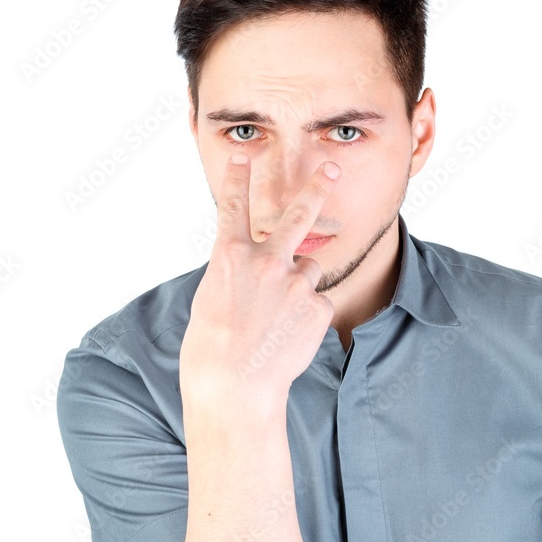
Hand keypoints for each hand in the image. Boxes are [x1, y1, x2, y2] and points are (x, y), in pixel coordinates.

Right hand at [180, 152, 340, 408]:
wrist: (235, 385)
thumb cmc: (211, 348)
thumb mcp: (212, 298)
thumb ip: (235, 273)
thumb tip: (253, 264)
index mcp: (230, 256)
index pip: (234, 206)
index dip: (238, 178)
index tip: (244, 156)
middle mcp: (266, 261)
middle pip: (297, 214)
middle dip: (315, 187)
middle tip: (330, 167)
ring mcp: (295, 283)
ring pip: (308, 269)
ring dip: (299, 284)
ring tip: (279, 317)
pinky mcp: (317, 306)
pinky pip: (315, 302)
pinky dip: (305, 315)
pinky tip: (288, 336)